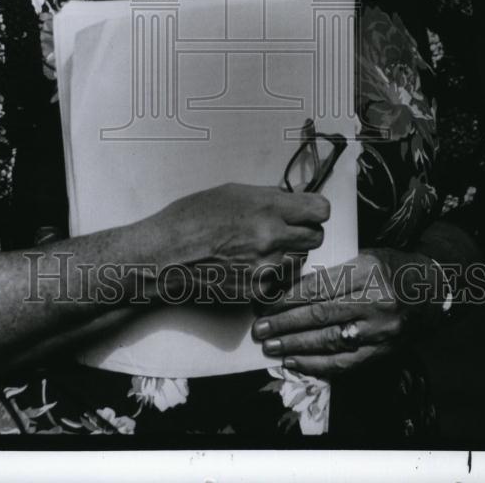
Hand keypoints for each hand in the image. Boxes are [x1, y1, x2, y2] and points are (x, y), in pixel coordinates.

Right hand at [153, 183, 330, 298]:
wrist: (164, 256)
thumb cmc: (189, 220)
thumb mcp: (230, 193)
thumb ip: (266, 197)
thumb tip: (290, 200)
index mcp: (267, 207)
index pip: (320, 210)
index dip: (314, 210)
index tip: (307, 211)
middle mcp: (272, 237)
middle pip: (316, 237)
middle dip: (304, 231)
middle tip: (285, 229)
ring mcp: (267, 267)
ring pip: (299, 259)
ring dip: (288, 253)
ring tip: (259, 248)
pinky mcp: (258, 291)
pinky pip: (282, 281)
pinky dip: (272, 274)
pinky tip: (249, 265)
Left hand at [251, 248, 439, 375]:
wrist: (432, 291)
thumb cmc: (392, 268)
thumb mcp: (365, 257)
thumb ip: (334, 271)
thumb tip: (290, 286)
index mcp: (367, 271)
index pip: (319, 287)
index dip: (288, 297)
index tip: (265, 303)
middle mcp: (374, 302)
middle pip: (320, 315)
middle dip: (285, 323)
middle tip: (260, 329)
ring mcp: (380, 330)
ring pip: (330, 341)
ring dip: (295, 346)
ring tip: (271, 347)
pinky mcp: (383, 351)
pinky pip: (345, 363)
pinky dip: (317, 365)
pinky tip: (295, 363)